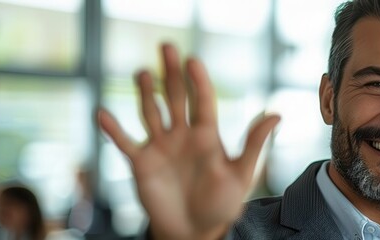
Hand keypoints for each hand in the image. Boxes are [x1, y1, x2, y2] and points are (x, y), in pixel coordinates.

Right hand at [97, 44, 279, 238]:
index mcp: (206, 136)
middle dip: (171, 73)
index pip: (202, 101)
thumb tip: (276, 114)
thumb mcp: (241, 175)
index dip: (198, 81)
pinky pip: (124, 142)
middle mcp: (182, 135)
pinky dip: (112, 129)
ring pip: (151, 112)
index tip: (193, 61)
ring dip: (145, 93)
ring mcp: (160, 147)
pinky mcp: (141, 163)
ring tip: (143, 72)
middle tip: (167, 46)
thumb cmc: (222, 204)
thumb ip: (254, 144)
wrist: (195, 231)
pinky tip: (103, 113)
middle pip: (175, 97)